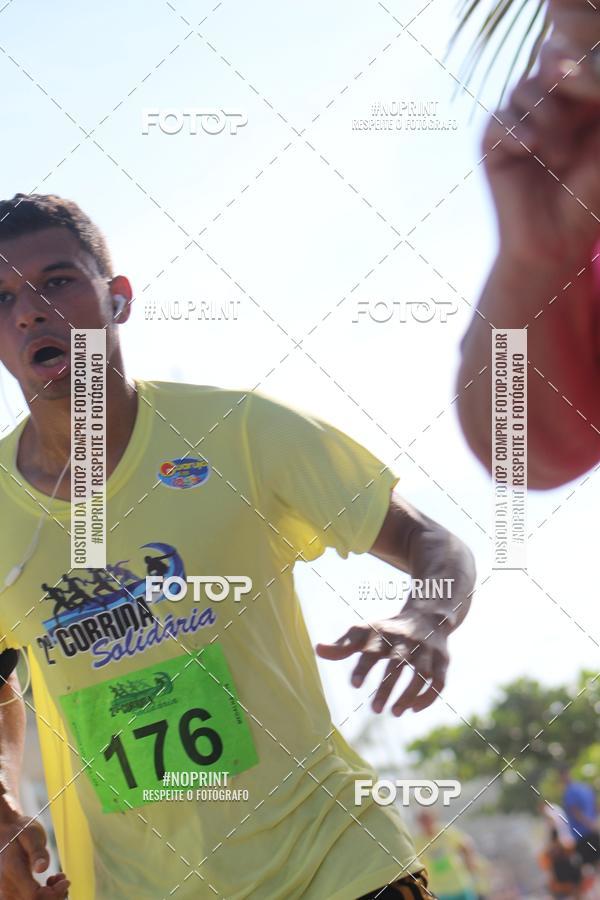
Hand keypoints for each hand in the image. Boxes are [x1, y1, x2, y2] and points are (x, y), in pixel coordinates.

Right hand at [0, 816, 69, 898]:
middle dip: (53, 896)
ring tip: (57, 880)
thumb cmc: (20, 831)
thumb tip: (42, 868)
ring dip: (48, 897)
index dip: (52, 894)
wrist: (5, 832)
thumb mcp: (32, 835)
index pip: (33, 896)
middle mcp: (6, 887)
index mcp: (12, 872)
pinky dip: (41, 897)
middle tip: (63, 880)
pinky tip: (48, 884)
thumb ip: (37, 852)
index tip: (65, 881)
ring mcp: (6, 892)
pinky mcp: (10, 893)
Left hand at [316, 611, 448, 715]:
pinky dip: (427, 698)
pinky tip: (412, 709)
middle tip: (374, 710)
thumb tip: (317, 649)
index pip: (373, 650)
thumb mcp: (365, 632)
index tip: (355, 685)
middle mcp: (407, 641)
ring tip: (394, 713)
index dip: (363, 667)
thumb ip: (343, 645)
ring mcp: (427, 651)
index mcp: (385, 633)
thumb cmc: (388, 630)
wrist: (428, 616)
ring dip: (408, 695)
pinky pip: (439, 682)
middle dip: (387, 688)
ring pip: (421, 675)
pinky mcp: (443, 661)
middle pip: (397, 664)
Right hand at [483, 0, 599, 265]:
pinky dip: (517, 132)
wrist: (556, 241)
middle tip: (583, 111)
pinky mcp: (494, 145)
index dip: (582, 66)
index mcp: (579, 99)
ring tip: (559, 159)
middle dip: (566, 85)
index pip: (575, 57)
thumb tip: (574, 68)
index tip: (596, 96)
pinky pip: (499, 120)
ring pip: (524, 89)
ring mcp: (518, 123)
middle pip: (549, 63)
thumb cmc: (588, 198)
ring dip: (547, 120)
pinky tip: (531, 151)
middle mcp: (548, 105)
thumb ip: (593, 98)